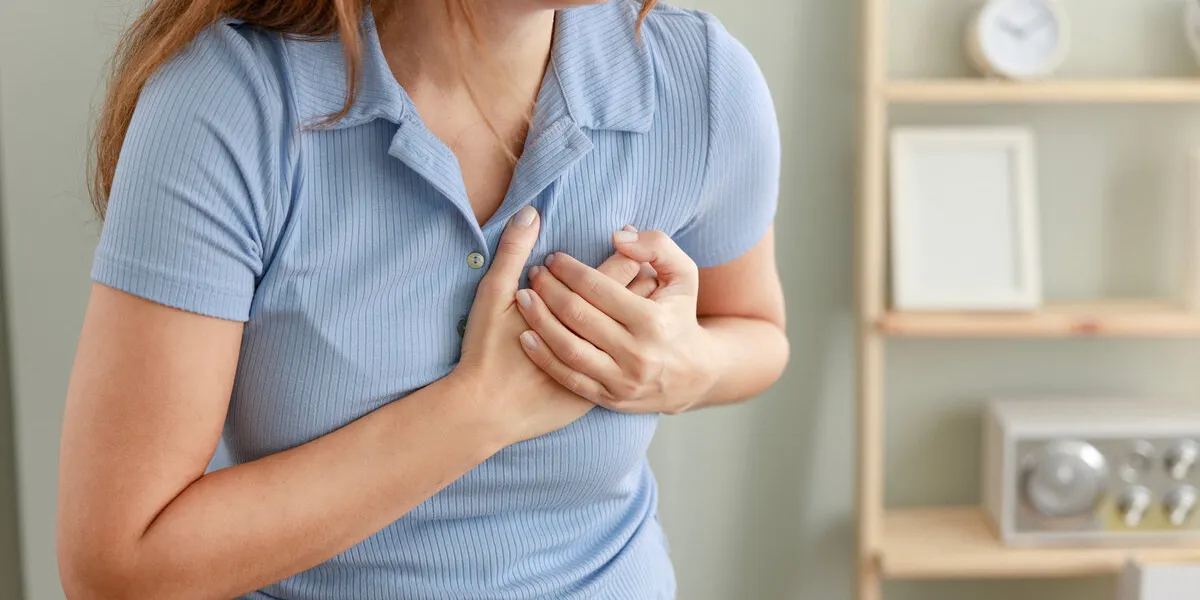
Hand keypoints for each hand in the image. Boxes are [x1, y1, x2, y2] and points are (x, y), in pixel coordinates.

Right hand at [451, 209, 654, 444]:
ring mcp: (605, 374)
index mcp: (575, 314)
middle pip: (630, 301)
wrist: (483, 412)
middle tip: (643, 255)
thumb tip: (531, 213)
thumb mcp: (494, 295)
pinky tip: (633, 324)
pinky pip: (628, 358)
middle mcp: (600, 345)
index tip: (623, 235)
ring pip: (634, 331)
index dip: (621, 252)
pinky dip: (632, 338)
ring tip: (647, 281)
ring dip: (642, 304)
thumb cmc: (485, 350)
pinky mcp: (600, 394)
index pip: (610, 276)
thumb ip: (513, 252)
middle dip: (640, 275)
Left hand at [515, 230, 716, 414]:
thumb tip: (619, 237)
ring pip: (568, 347)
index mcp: (652, 320)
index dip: (569, 269)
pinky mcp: (610, 399)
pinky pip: (568, 377)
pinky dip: (543, 357)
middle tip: (534, 273)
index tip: (553, 258)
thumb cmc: (681, 316)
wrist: (694, 377)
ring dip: (539, 320)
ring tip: (523, 298)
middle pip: (577, 315)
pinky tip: (526, 335)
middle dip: (548, 289)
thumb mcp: (684, 275)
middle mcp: (637, 353)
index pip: (598, 288)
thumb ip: (657, 246)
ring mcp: (622, 380)